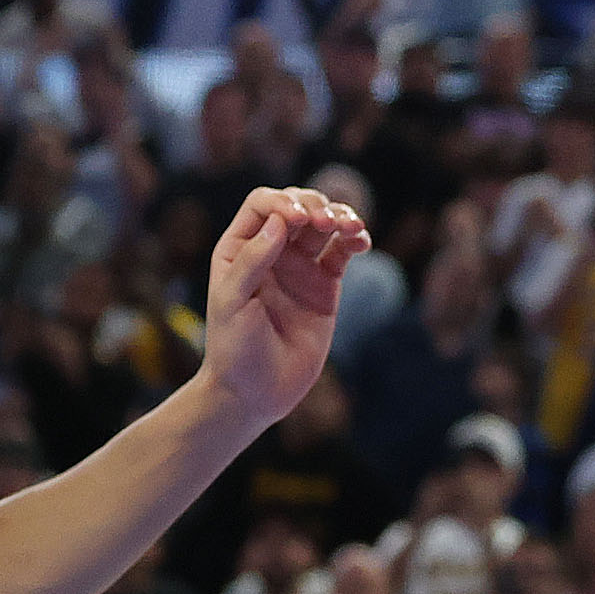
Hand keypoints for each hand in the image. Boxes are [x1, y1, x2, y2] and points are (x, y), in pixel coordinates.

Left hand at [195, 188, 372, 429]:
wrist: (255, 391)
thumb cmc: (233, 347)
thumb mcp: (232, 301)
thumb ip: (253, 260)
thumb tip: (280, 221)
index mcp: (240, 247)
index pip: (263, 204)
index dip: (282, 202)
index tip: (295, 221)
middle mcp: (271, 250)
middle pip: (298, 205)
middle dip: (315, 206)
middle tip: (325, 223)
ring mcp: (300, 266)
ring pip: (325, 224)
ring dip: (341, 216)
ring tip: (352, 228)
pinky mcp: (325, 285)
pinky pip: (342, 252)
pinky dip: (355, 241)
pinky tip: (361, 242)